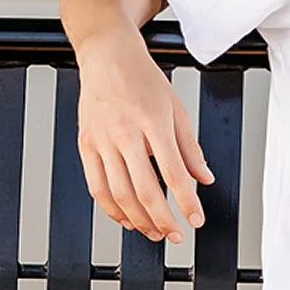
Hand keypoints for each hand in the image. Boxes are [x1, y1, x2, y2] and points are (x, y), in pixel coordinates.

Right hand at [74, 31, 212, 241]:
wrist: (107, 55)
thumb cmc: (143, 79)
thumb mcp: (176, 108)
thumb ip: (190, 148)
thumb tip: (204, 179)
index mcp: (153, 121)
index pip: (173, 172)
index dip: (186, 202)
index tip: (196, 219)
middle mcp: (125, 132)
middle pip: (143, 189)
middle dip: (162, 219)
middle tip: (176, 234)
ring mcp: (101, 140)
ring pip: (118, 193)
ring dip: (137, 219)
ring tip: (154, 231)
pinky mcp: (85, 144)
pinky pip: (96, 186)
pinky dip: (111, 209)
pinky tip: (127, 218)